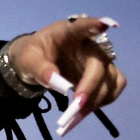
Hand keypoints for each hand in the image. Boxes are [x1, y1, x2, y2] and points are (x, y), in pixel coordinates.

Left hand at [7, 15, 126, 135]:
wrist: (35, 63)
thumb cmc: (31, 55)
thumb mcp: (27, 60)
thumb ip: (39, 68)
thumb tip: (54, 81)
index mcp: (68, 32)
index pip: (83, 25)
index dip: (95, 25)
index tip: (105, 24)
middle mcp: (89, 44)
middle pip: (100, 64)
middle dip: (90, 87)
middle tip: (75, 107)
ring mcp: (99, 61)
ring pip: (111, 79)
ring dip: (97, 99)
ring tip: (76, 115)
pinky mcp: (102, 76)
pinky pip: (112, 89)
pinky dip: (101, 103)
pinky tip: (83, 112)